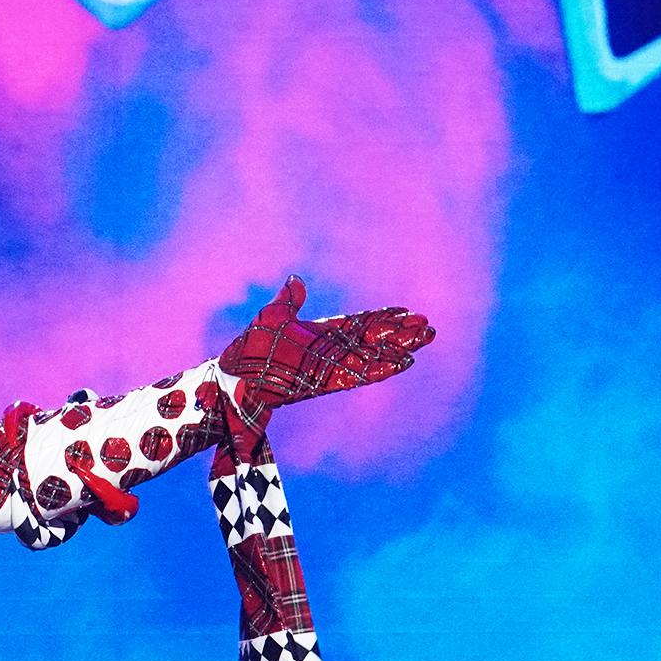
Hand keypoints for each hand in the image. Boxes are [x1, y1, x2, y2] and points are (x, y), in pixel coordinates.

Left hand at [218, 277, 433, 439]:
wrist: (232, 380)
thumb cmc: (247, 351)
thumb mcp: (270, 318)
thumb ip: (288, 301)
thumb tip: (295, 279)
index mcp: (319, 334)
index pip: (358, 324)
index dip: (382, 318)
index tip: (406, 311)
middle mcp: (330, 351)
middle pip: (372, 339)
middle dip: (399, 332)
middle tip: (428, 325)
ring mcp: (330, 367)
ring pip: (373, 356)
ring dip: (399, 348)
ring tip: (425, 340)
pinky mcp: (326, 381)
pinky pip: (360, 374)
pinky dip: (382, 368)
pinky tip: (405, 362)